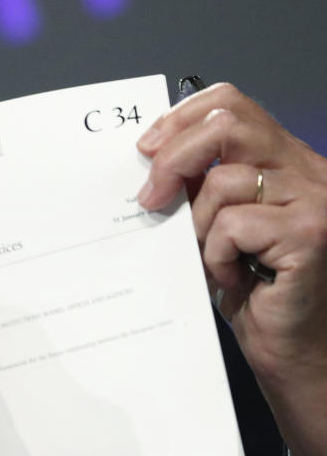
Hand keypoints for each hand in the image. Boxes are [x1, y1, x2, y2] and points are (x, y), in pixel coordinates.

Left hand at [136, 82, 326, 455]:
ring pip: (224, 182)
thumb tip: (148, 155)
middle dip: (175, 158)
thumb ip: (199, 184)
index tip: (146, 148)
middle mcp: (310, 169)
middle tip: (149, 197)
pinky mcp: (311, 232)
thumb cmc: (254, 289)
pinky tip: (233, 279)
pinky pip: (233, 224)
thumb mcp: (217, 223)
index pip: (232, 104)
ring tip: (212, 258)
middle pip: (227, 124)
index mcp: (286, 159)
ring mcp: (317, 199)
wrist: (293, 351)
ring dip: (199, 226)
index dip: (182, 117)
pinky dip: (217, 255)